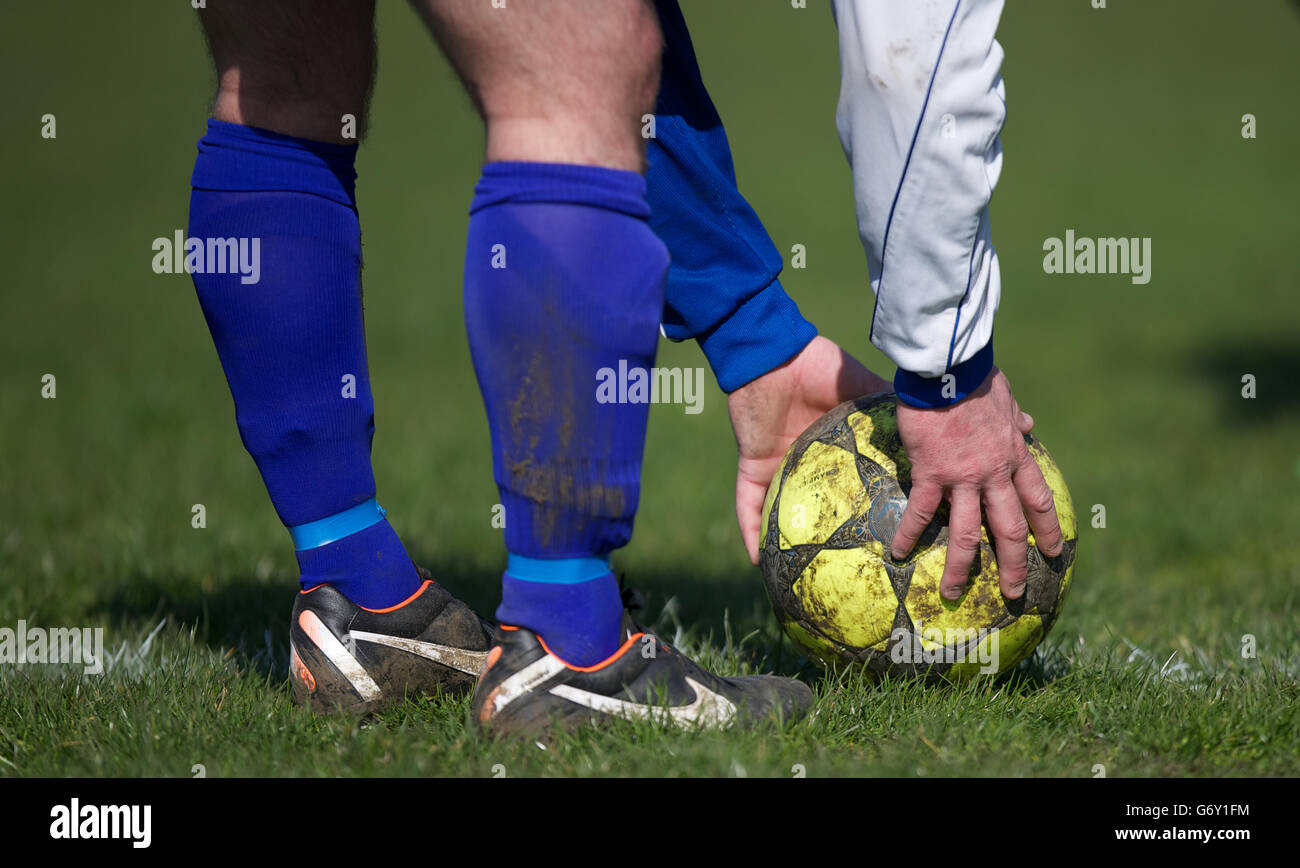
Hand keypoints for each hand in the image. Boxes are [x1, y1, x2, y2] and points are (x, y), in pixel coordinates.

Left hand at [728, 336, 889, 564]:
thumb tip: (938, 436)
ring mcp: (779, 468)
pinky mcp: (753, 465)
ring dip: (785, 548)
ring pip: (780, 518)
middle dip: (828, 542)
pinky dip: (750, 531)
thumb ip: (894, 416)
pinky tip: (756, 560)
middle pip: (817, 512)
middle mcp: (807, 466)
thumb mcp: (867, 396)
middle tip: (848, 572)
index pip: (854, 490)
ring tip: (796, 582)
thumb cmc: (825, 369)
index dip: (870, 512)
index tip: (893, 540)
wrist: (780, 354)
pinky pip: (747, 505)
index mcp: (836, 452)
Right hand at [891, 367, 1062, 599]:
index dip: (1046, 529)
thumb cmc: (975, 379)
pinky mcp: (932, 474)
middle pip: (1009, 529)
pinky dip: (909, 535)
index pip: (1038, 501)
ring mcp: (964, 478)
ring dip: (963, 568)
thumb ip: (1016, 416)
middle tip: (1013, 593)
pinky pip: (921, 513)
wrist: (948, 370)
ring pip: (968, 533)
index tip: (1052, 552)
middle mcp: (994, 474)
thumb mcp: (1006, 396)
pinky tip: (897, 554)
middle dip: (1013, 566)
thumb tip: (1029, 424)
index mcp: (1015, 456)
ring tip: (953, 593)